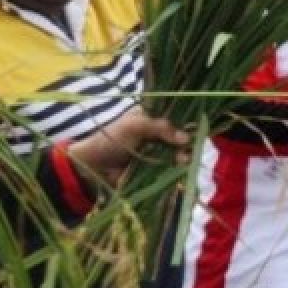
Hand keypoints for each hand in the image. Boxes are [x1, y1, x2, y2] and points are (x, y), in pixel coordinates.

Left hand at [68, 107, 190, 184]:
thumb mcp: (136, 127)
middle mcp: (152, 134)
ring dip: (180, 157)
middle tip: (187, 151)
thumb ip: (161, 128)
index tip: (195, 131)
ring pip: (173, 153)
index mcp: (148, 118)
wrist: (93, 167)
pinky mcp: (150, 169)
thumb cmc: (111, 140)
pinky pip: (166, 168)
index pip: (172, 117)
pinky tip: (180, 170)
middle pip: (176, 137)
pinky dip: (173, 169)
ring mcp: (152, 152)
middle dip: (184, 144)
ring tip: (183, 161)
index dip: (184, 124)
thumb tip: (186, 138)